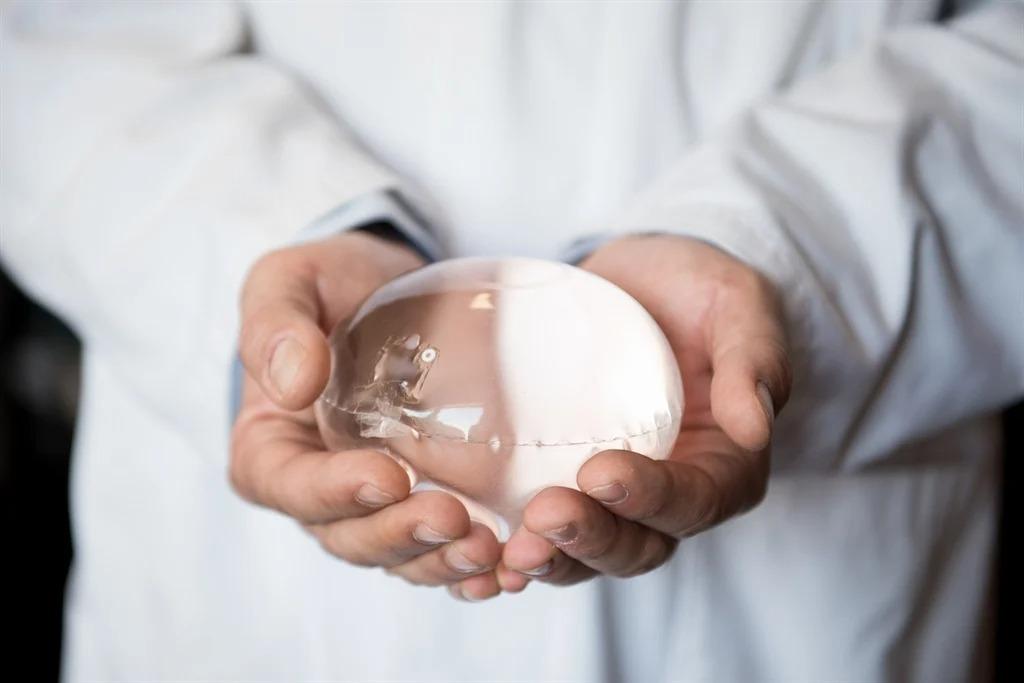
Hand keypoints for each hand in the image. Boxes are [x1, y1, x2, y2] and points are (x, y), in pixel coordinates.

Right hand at [229, 231, 503, 600]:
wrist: (390, 287)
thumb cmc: (330, 284)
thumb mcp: (290, 281)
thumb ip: (275, 324)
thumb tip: (292, 384)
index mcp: (270, 449)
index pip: (291, 486)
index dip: (334, 492)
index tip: (387, 475)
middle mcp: (318, 490)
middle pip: (348, 536)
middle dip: (400, 535)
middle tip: (453, 518)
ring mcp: (373, 504)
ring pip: (399, 554)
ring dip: (440, 559)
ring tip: (489, 548)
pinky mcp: (425, 500)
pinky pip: (440, 546)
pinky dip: (470, 562)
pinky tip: (509, 565)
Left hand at [500, 235, 790, 587]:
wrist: (641, 281)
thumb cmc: (699, 291)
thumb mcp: (738, 306)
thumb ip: (751, 361)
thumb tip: (755, 428)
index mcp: (725, 467)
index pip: (693, 501)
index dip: (649, 497)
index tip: (599, 471)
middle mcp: (672, 496)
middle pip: (638, 545)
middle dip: (592, 538)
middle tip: (544, 514)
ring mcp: (616, 496)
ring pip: (589, 552)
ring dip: (551, 557)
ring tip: (510, 549)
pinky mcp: (565, 481)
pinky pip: (545, 532)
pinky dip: (518, 548)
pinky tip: (482, 548)